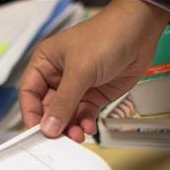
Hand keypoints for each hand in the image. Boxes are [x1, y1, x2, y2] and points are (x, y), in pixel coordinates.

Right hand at [19, 0, 169, 141]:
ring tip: (77, 134)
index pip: (29, 94)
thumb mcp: (80, 70)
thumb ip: (63, 102)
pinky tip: (88, 127)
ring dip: (70, 127)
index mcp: (45, 63)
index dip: (31, 114)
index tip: (36, 132)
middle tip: (59, 138)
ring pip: (66, 115)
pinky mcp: (94, 95)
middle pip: (47, 109)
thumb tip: (49, 126)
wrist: (140, 31)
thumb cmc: (107, 35)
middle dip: (54, 124)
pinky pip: (84, 115)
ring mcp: (77, 87)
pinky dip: (85, 124)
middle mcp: (59, 76)